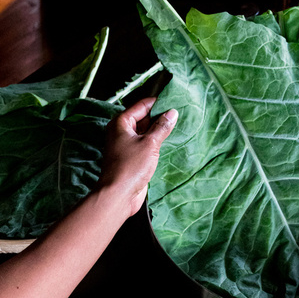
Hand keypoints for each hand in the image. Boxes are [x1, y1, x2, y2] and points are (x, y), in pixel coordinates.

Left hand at [98, 97, 177, 216]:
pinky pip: (144, 146)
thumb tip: (172, 113)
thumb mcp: (150, 143)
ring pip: (145, 133)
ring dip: (158, 132)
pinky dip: (155, 144)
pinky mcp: (131, 158)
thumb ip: (162, 127)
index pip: (142, 105)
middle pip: (143, 119)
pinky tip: (168, 144)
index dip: (158, 103)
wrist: (119, 194)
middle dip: (159, 118)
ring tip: (177, 128)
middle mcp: (121, 132)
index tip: (175, 102)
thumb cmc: (131, 166)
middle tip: (179, 116)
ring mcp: (125, 146)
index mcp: (121, 123)